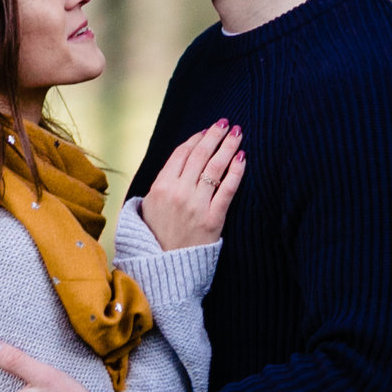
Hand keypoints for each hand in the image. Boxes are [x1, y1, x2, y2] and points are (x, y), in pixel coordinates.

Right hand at [140, 120, 244, 250]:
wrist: (165, 268)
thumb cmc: (156, 236)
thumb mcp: (149, 206)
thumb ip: (162, 182)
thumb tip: (179, 160)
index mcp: (160, 186)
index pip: (181, 154)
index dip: (196, 139)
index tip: (206, 131)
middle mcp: (178, 192)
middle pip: (200, 155)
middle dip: (214, 136)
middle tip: (225, 123)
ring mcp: (196, 205)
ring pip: (215, 167)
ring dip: (227, 146)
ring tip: (237, 133)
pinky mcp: (213, 219)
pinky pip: (228, 189)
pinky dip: (236, 171)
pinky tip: (242, 157)